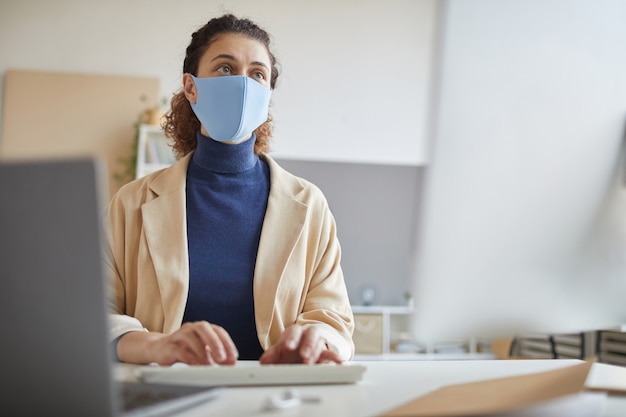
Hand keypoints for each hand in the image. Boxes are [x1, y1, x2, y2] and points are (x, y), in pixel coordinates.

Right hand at [117, 321, 237, 364]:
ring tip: (209, 364)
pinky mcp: (168, 345)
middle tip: (222, 358)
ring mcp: (179, 335)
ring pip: (191, 337)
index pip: (218, 331)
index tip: (233, 356)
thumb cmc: (184, 349)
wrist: (159, 349)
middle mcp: (192, 328)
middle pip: (205, 329)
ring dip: (202, 351)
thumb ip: (216, 356)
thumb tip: (231, 363)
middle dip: (215, 343)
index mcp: (203, 328)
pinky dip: (188, 357)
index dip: (227, 343)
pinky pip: (179, 349)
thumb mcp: (203, 352)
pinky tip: (195, 364)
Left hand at [259, 325, 341, 364]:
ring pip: (320, 343)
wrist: (305, 351)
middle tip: (304, 355)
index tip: (288, 347)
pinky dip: (335, 357)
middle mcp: (307, 336)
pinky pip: (331, 353)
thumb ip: (272, 355)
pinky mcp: (325, 353)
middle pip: (310, 334)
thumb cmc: (292, 350)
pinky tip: (338, 361)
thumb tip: (264, 361)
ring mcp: (318, 344)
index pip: (293, 331)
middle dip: (307, 345)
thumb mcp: (281, 352)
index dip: (291, 338)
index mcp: (295, 333)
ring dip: (316, 352)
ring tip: (310, 362)